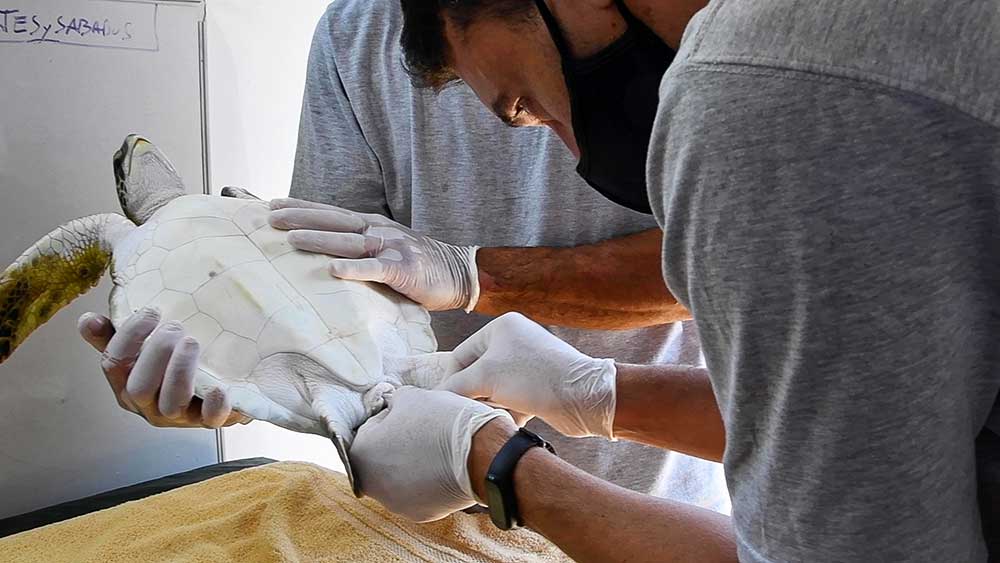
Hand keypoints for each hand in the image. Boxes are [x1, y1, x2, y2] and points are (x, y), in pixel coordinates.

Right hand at [78, 308, 249, 428]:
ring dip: (180, 371)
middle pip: (138, 388)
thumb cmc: (170, 365)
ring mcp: (179, 417)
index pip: (113, 364)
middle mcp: (148, 405)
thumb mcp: (140, 348)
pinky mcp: (210, 420)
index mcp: (126, 385)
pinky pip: (211, 419)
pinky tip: (220, 387)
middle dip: (155, 353)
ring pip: (171, 403)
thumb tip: (87, 320)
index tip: (151, 311)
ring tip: (192, 342)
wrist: (217, 386)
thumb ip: (113, 335)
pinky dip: (214, 405)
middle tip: (175, 327)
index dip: (129, 335)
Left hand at [269, 198, 479, 311]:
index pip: (332, 213)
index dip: (303, 207)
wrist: (462, 273)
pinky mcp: (405, 269)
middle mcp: (379, 231)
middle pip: (334, 221)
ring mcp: (392, 248)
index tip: (272, 204)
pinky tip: (333, 271)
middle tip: (270, 217)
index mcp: (373, 225)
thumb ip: (361, 248)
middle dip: (301, 218)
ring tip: (291, 239)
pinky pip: (376, 268)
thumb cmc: (421, 265)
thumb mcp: (387, 248)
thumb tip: (326, 255)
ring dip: (319, 239)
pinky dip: (354, 269)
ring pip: (349, 242)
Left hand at [351, 386, 514, 521]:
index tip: (408, 414)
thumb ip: (393, 402)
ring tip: (437, 447)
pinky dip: (428, 480)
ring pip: (400, 477)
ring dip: (412, 463)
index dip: (389, 417)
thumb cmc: (442, 422)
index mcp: (361, 455)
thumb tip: (393, 406)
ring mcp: (398, 503)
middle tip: (422, 429)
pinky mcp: (423, 514)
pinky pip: (419, 492)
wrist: (483, 455)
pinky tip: (446, 465)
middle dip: (397, 443)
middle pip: (381, 457)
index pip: (368, 429)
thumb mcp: (411, 396)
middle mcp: (374, 486)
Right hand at [439, 313, 617, 438]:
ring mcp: (527, 364)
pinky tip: (511, 422)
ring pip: (494, 390)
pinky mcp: (538, 385)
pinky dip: (508, 412)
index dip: (450, 380)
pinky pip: (511, 399)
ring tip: (492, 418)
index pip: (461, 355)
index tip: (444, 404)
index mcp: (500, 327)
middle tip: (467, 414)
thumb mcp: (486, 377)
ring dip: (491, 406)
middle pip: (477, 373)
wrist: (583, 396)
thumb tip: (437, 397)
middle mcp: (514, 341)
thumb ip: (455, 385)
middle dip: (473, 395)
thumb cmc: (533, 378)